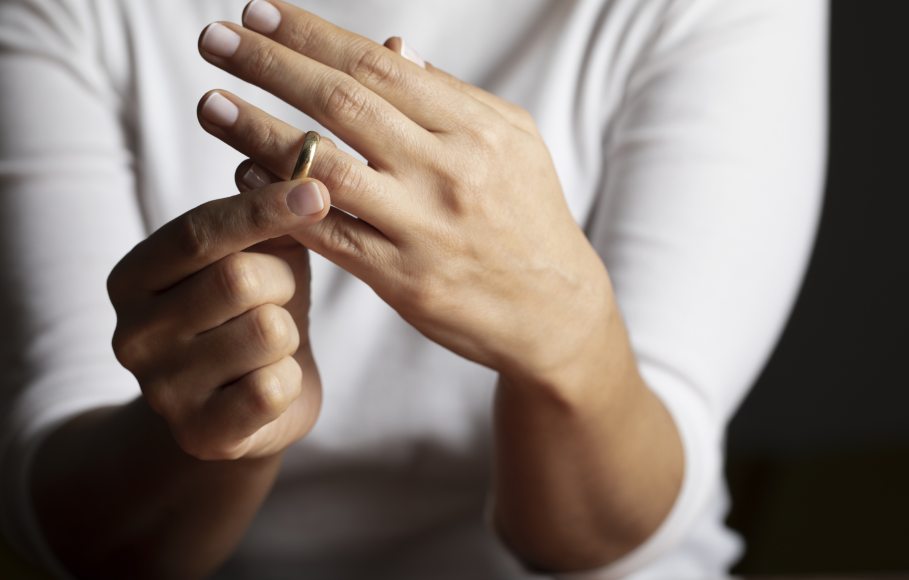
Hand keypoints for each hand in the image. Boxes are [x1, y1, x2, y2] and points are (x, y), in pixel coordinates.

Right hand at [107, 179, 330, 459]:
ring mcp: (161, 390)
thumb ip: (264, 211)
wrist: (246, 407)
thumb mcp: (256, 254)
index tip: (318, 190)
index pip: (199, 231)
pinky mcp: (201, 435)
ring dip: (289, 332)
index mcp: (134, 276)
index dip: (263, 209)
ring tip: (273, 342)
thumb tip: (291, 154)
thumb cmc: (253, 312)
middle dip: (282, 281)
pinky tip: (271, 382)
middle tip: (280, 294)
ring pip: (266, 331)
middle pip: (238, 278)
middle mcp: (132, 333)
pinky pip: (274, 387)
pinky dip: (289, 379)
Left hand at [197, 2, 616, 387]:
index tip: (257, 12)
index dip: (312, 35)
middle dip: (271, 66)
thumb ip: (450, 98)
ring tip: (210, 103)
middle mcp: (448, 172)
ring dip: (257, 132)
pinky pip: (326, 235)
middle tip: (213, 38)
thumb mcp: (512, 142)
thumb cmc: (530, 216)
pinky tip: (242, 176)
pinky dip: (279, 203)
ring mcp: (423, 228)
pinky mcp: (402, 281)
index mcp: (476, 130)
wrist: (554, 310)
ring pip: (323, 170)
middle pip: (344, 105)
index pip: (379, 67)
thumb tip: (391, 51)